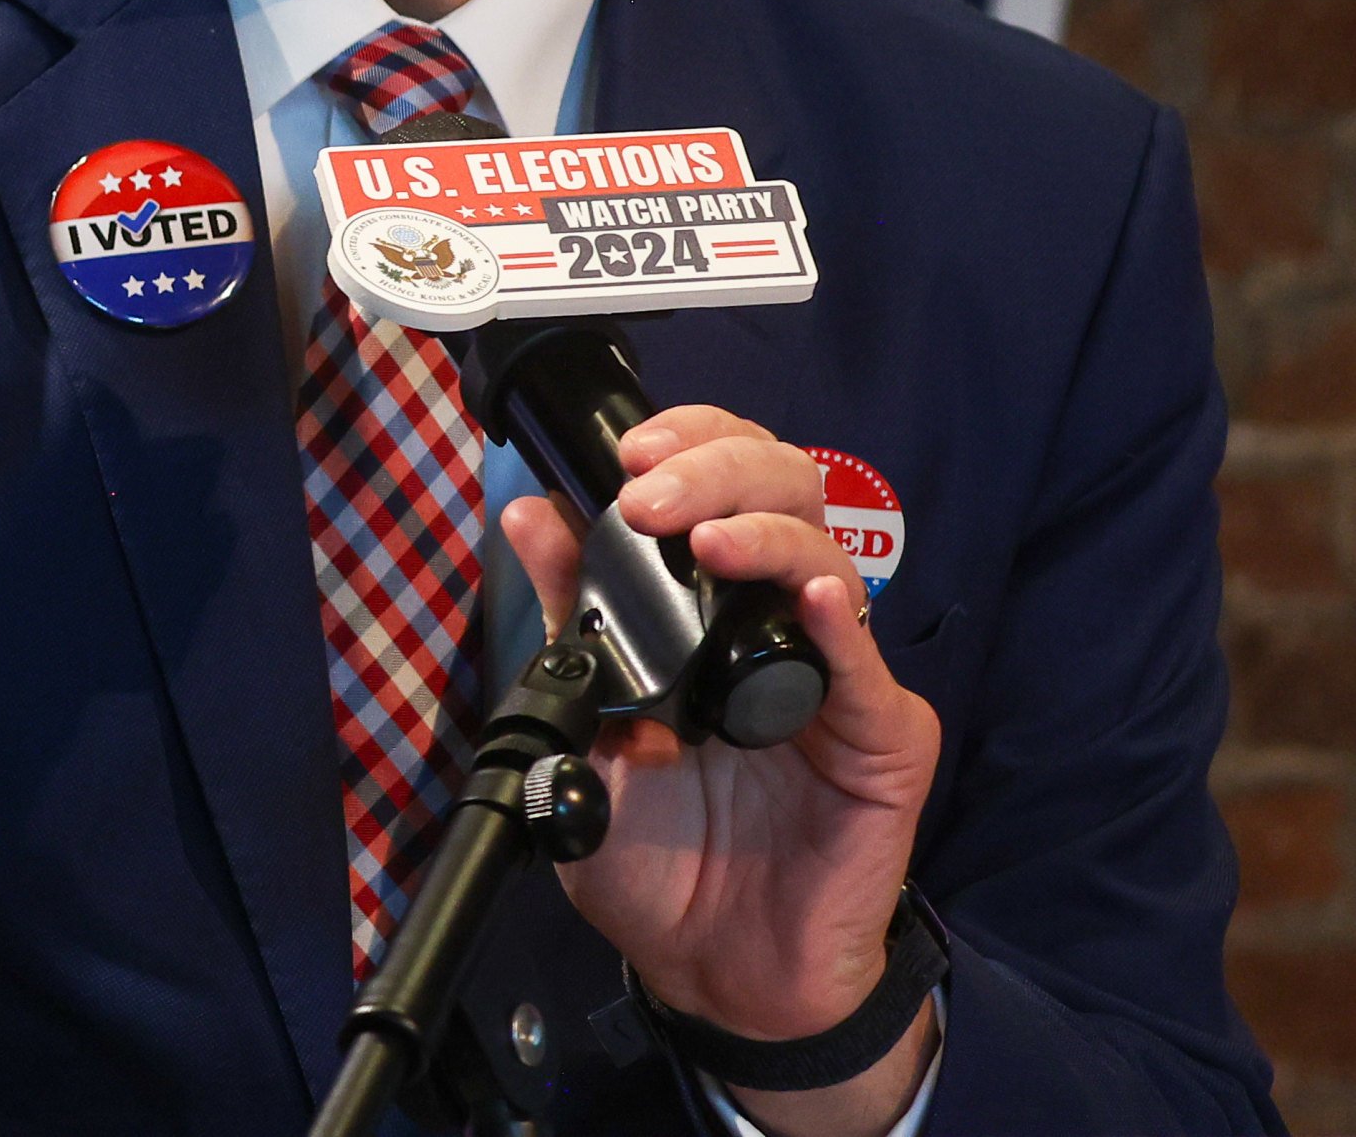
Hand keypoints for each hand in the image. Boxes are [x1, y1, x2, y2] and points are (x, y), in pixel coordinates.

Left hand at [497, 406, 942, 1136]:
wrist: (709, 967)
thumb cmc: (657, 855)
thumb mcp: (590, 728)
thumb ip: (572, 624)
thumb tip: (531, 517)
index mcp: (710, 611)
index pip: (720, 486)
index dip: (687, 447)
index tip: (628, 450)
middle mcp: (779, 627)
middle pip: (783, 495)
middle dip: (717, 469)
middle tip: (652, 491)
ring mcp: (837, 679)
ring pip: (827, 559)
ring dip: (765, 530)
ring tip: (706, 539)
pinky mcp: (884, 740)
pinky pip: (869, 670)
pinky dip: (839, 622)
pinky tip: (811, 600)